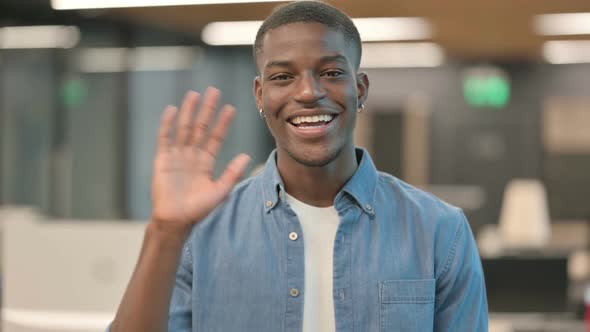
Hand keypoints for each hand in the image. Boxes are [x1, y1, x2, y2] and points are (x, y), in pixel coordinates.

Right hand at [150, 87, 249, 234]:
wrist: (176, 220)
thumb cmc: (198, 209)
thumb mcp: (220, 191)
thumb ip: (232, 173)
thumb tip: (247, 156)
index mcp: (206, 162)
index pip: (216, 137)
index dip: (223, 123)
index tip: (231, 108)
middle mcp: (192, 156)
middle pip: (200, 127)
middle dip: (207, 110)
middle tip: (214, 91)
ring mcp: (177, 156)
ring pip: (184, 128)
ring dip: (189, 111)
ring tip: (194, 94)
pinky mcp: (162, 159)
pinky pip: (165, 138)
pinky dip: (168, 123)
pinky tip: (173, 110)